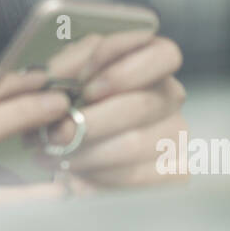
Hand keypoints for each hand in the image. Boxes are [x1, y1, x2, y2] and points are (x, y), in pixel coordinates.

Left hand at [37, 30, 188, 189]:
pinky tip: (75, 173)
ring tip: (52, 154)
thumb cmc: (70, 98)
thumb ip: (65, 67)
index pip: (164, 56)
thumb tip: (56, 80)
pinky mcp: (174, 170)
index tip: (86, 89)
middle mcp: (171, 94)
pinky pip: (136, 175)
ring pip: (134, 144)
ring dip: (85, 152)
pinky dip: (98, 175)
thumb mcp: (66, 71)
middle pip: (141, 106)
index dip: (124, 73)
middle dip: (90, 122)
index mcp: (154, 59)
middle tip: (55, 132)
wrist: (67, 144)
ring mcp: (177, 133)